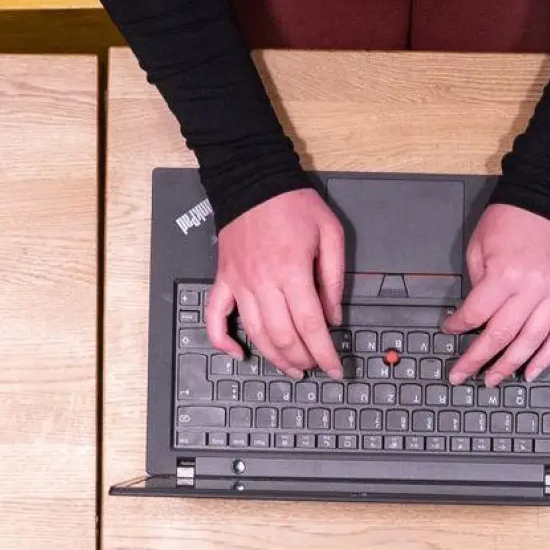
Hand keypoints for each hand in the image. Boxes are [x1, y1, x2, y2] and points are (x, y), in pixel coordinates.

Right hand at [205, 188, 344, 378]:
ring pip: (255, 333)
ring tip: (292, 368)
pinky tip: (239, 353)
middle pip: (283, 335)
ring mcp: (239, 282)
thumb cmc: (292, 203)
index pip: (310, 324)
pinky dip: (223, 341)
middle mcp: (263, 281)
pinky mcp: (224, 279)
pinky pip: (215, 317)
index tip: (335, 368)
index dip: (324, 352)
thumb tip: (333, 315)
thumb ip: (334, 278)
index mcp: (292, 269)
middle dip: (303, 358)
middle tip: (316, 366)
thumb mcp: (330, 233)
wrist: (252, 181)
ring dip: (274, 357)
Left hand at [443, 204, 549, 386]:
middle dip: (478, 359)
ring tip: (493, 380)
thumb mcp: (480, 244)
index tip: (449, 331)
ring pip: (532, 342)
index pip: (476, 313)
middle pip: (501, 335)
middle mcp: (532, 290)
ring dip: (510, 365)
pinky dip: (546, 356)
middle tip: (462, 375)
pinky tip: (531, 371)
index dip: (458, 326)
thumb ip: (477, 280)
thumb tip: (476, 311)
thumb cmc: (512, 218)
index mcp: (504, 275)